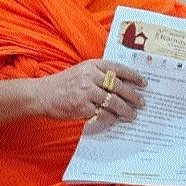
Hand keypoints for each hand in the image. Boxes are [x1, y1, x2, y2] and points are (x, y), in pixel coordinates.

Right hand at [30, 59, 145, 128]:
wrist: (41, 95)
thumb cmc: (62, 84)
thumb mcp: (81, 72)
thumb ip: (98, 75)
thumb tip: (121, 85)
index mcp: (92, 65)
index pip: (118, 68)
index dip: (133, 75)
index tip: (143, 83)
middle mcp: (90, 76)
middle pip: (118, 86)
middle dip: (133, 96)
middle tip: (142, 102)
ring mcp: (86, 91)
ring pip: (113, 101)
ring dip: (125, 110)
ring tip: (132, 115)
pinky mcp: (82, 106)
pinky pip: (102, 113)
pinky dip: (110, 118)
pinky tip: (114, 120)